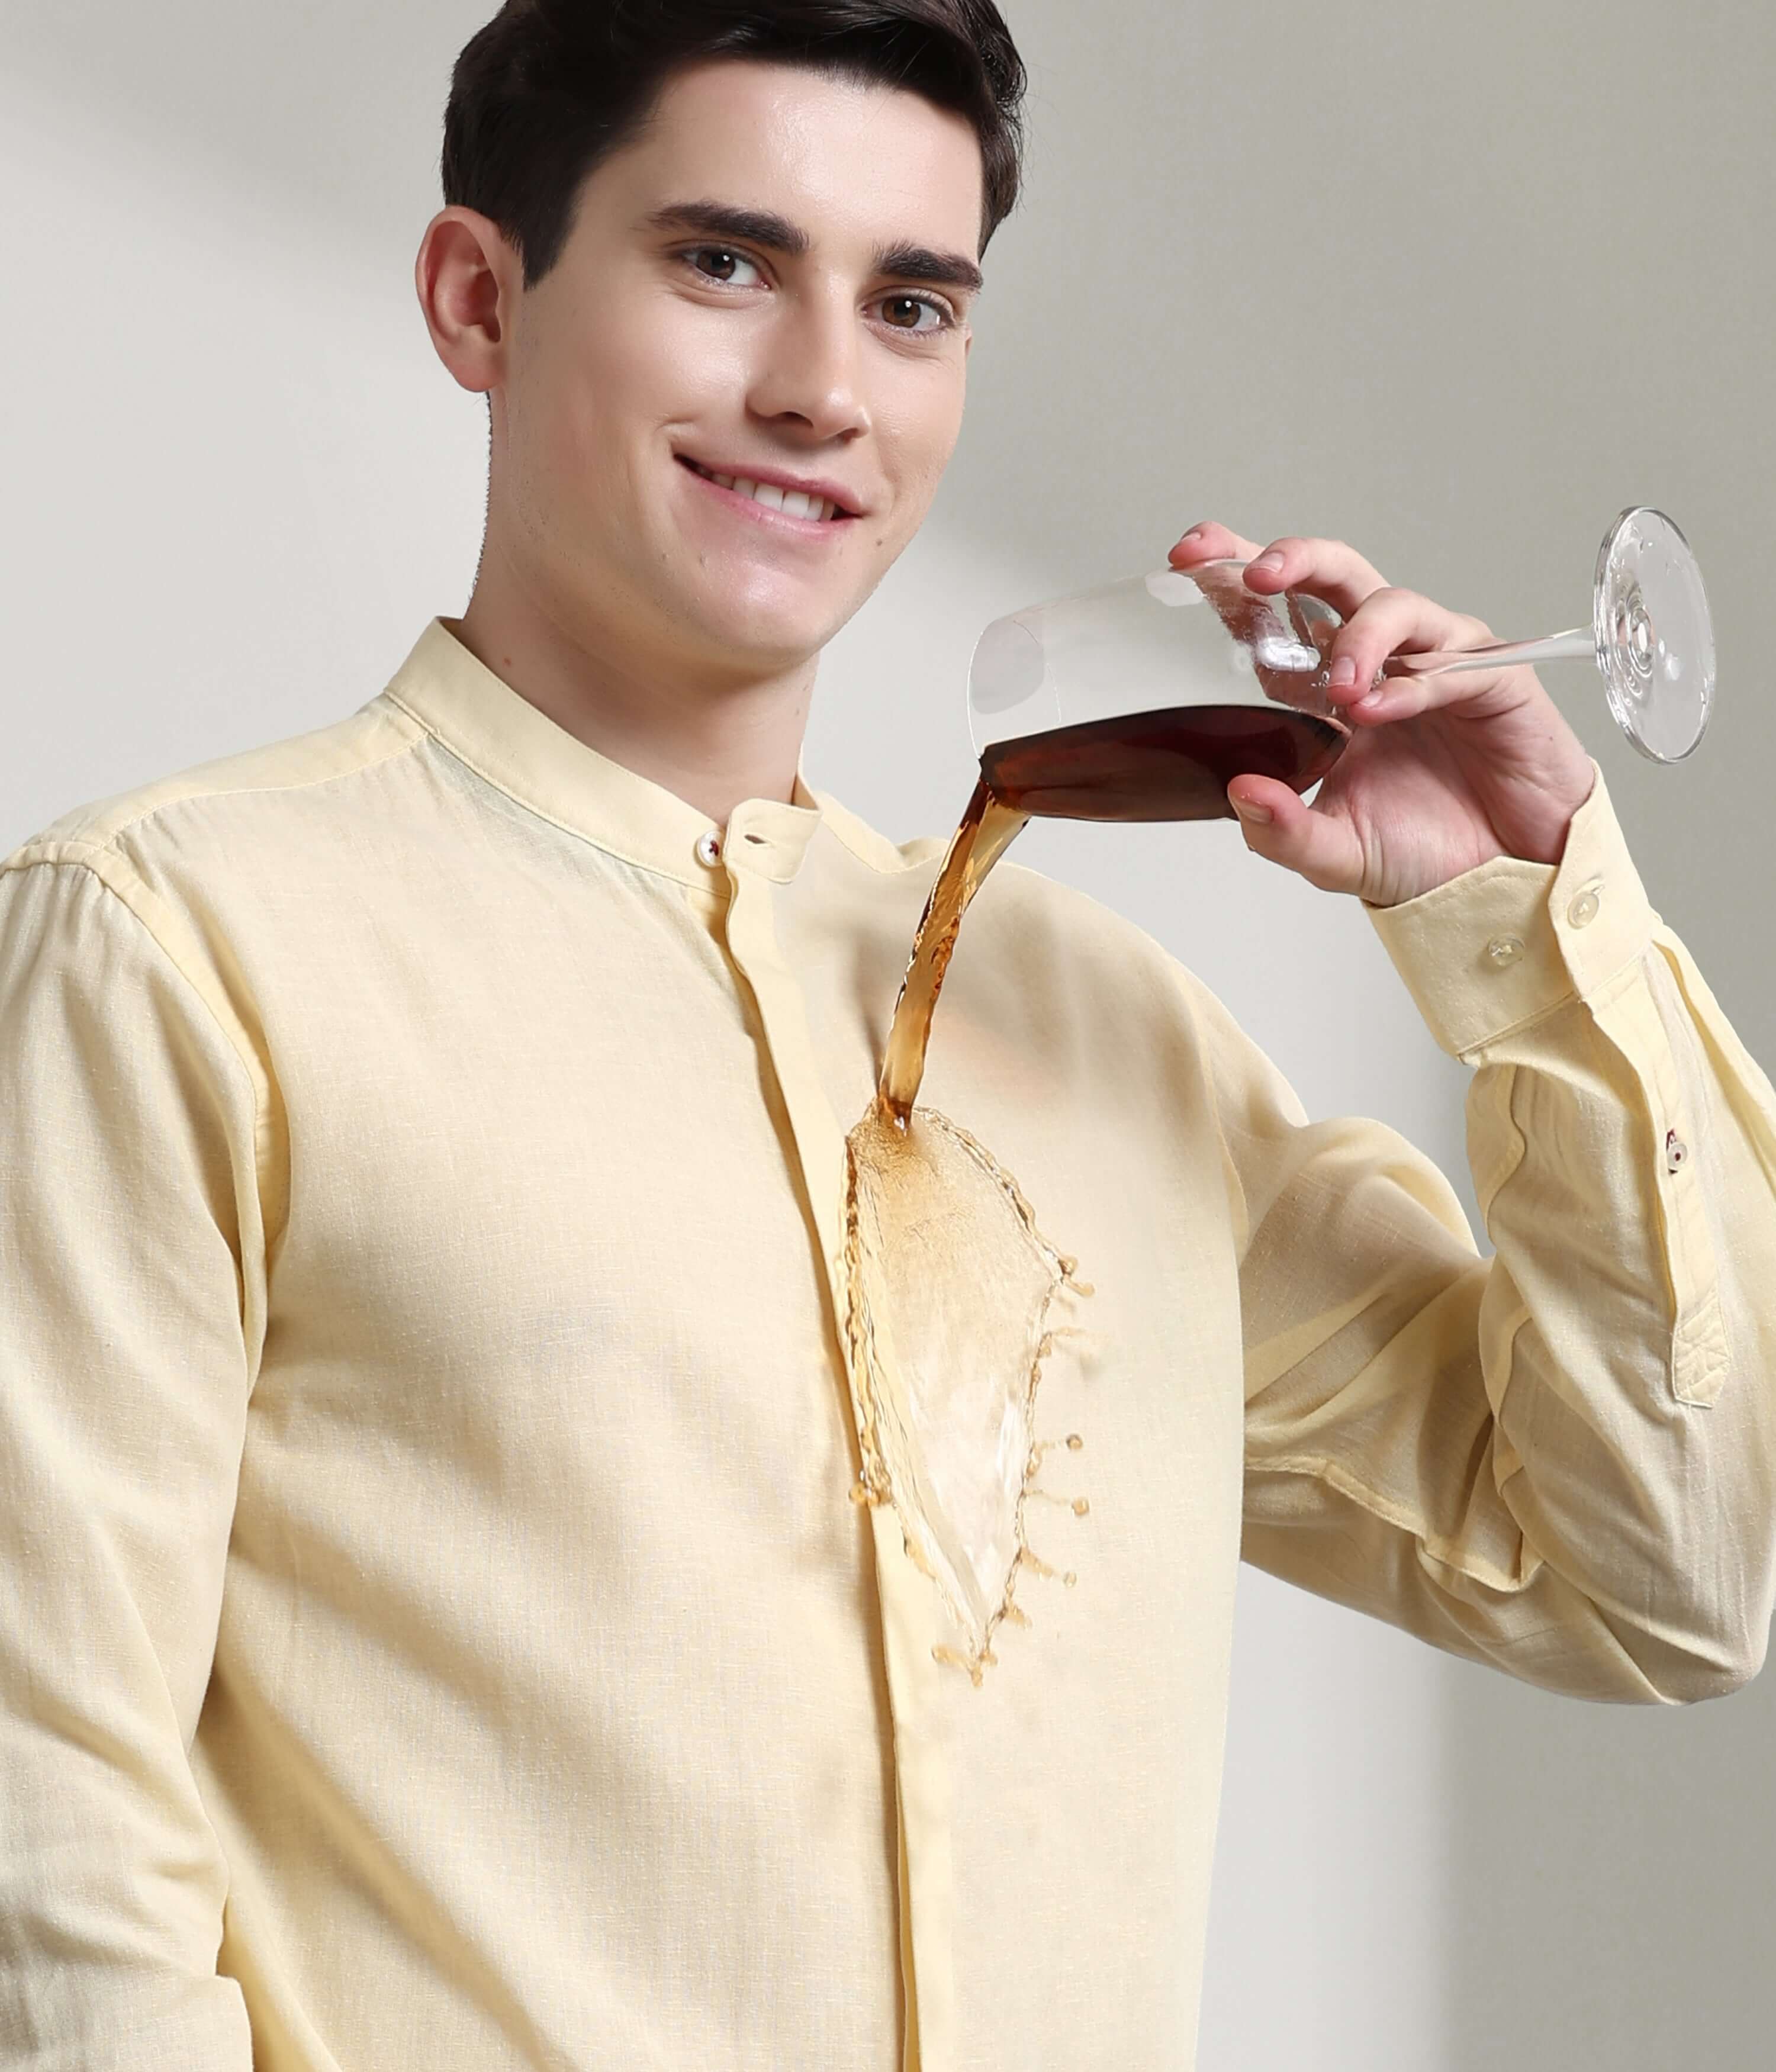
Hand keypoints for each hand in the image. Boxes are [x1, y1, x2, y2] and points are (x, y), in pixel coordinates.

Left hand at [1167, 523, 1597, 906]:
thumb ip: (1282, 831)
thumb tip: (1238, 793)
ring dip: (1358, 639)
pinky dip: (1412, 683)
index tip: (1187, 557)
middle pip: (1336, 573)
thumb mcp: (1334, 854)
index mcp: (1328, 684)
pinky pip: (1450, 662)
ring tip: (1340, 692)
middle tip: (1260, 577)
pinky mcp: (1492, 679)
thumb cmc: (1422, 848)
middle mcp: (1380, 658)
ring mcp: (1436, 660)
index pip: (1280, 608)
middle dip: (1296, 558)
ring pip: (1393, 605)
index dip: (1237, 569)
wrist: (1502, 878)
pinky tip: (1380, 710)